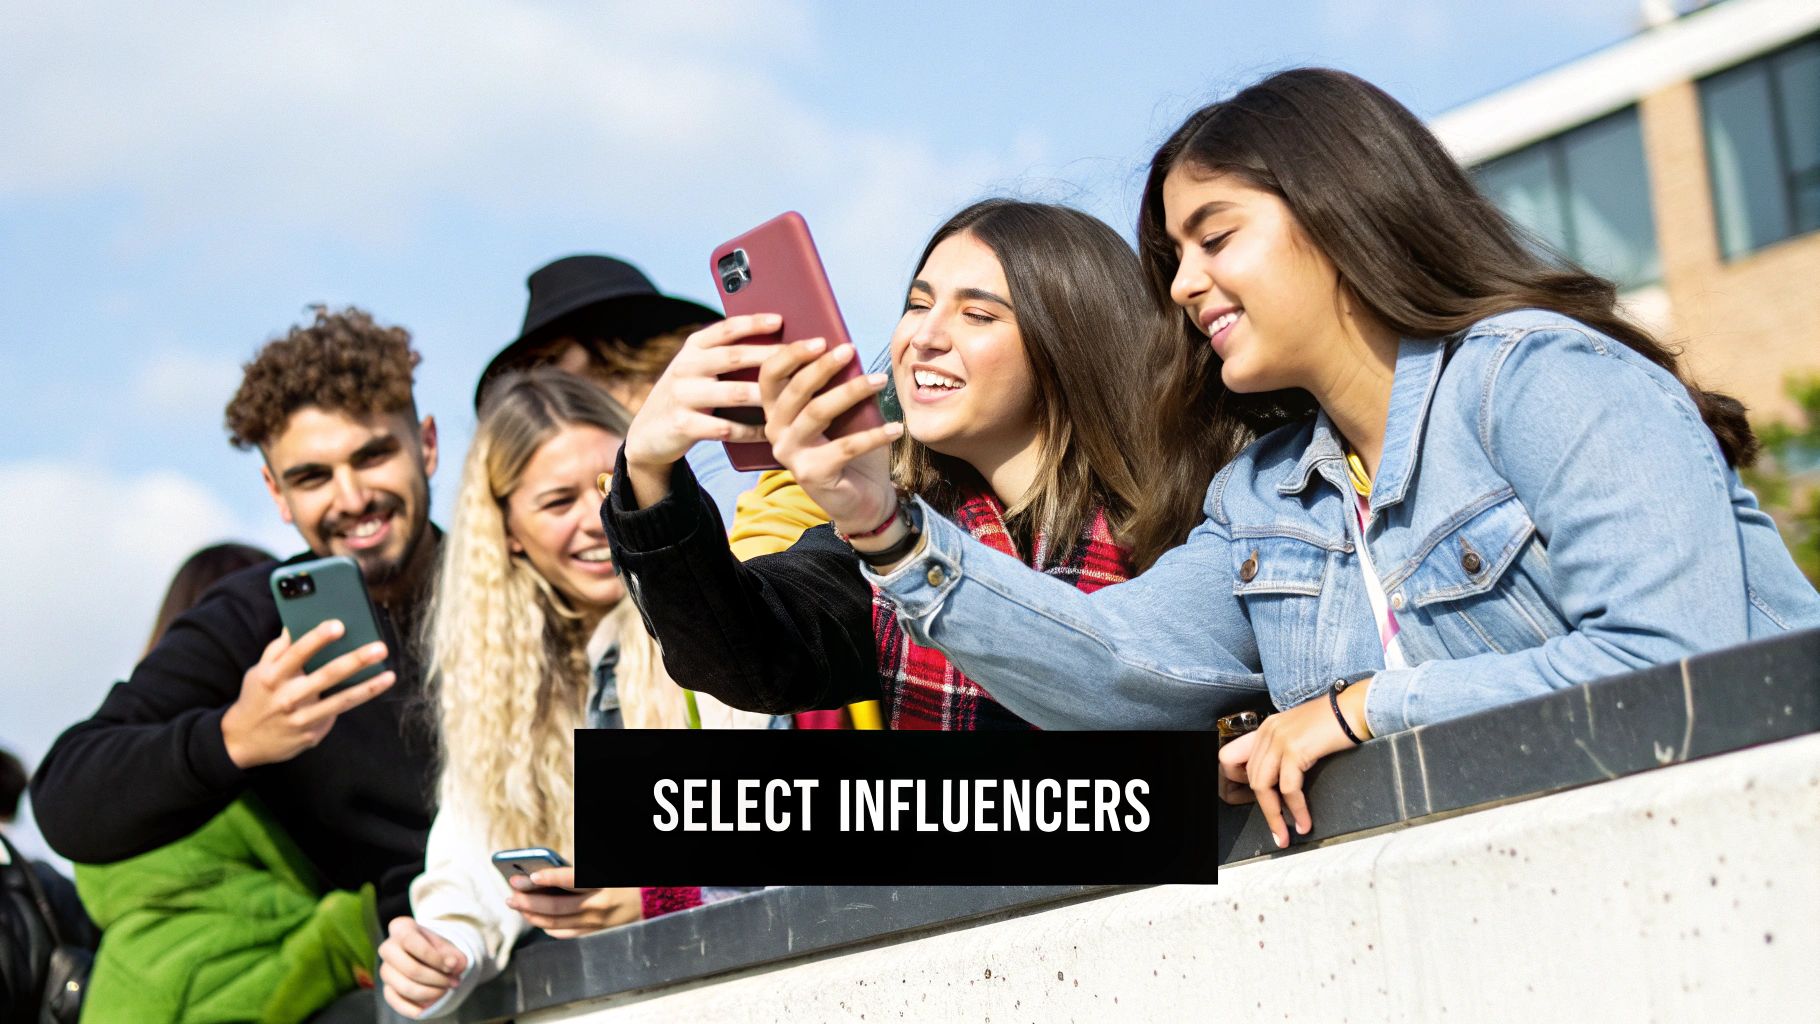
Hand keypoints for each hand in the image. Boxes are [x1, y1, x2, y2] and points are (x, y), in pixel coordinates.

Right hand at [221, 622, 394, 768]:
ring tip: (390, 675)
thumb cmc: (257, 697)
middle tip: (380, 648)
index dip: (317, 638)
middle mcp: (288, 697)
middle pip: (326, 676)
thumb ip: (278, 649)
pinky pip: (335, 715)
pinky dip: (353, 702)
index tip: (338, 625)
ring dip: (368, 688)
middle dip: (355, 660)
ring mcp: (301, 719)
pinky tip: (371, 689)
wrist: (242, 741)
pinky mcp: (311, 735)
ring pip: (340, 701)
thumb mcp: (259, 671)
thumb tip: (294, 623)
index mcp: (273, 676)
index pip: (297, 653)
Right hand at [378, 917, 466, 1017]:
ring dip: (430, 993)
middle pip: (410, 969)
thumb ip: (453, 954)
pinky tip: (428, 1007)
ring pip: (404, 987)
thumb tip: (455, 966)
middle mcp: (387, 947)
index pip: (413, 943)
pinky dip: (412, 1008)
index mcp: (401, 928)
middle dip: (436, 979)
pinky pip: (395, 1001)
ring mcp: (385, 969)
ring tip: (445, 990)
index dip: (435, 958)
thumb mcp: (447, 945)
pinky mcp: (385, 988)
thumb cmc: (436, 947)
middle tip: (453, 982)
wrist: (427, 955)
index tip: (452, 967)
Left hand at [506, 867, 640, 938]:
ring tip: (517, 905)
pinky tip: (536, 919)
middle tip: (511, 892)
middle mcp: (599, 906)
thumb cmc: (627, 879)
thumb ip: (582, 871)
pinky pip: (566, 933)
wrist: (655, 900)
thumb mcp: (608, 869)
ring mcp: (596, 923)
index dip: (550, 879)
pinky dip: (548, 927)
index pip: (572, 881)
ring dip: (532, 914)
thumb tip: (548, 872)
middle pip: (557, 907)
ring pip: (556, 923)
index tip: (530, 876)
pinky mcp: (595, 933)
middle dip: (530, 900)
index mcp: (604, 884)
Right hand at [622, 314, 779, 506]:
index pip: (726, 329)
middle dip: (774, 355)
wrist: (648, 434)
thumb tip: (782, 344)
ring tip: (797, 396)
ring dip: (768, 395)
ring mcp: (682, 396)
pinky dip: (751, 431)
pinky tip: (772, 431)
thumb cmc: (689, 395)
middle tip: (810, 353)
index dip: (753, 322)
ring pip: (732, 393)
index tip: (782, 320)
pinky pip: (725, 428)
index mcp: (694, 347)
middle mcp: (685, 366)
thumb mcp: (700, 370)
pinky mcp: (682, 425)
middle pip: (735, 357)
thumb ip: (728, 357)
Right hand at [757, 338, 899, 535]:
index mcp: (777, 412)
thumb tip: (847, 350)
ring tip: (880, 379)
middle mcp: (776, 432)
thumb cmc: (851, 450)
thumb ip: (834, 387)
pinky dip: (874, 435)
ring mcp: (791, 454)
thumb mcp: (841, 413)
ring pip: (818, 413)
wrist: (864, 500)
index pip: (770, 376)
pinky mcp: (812, 474)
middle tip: (850, 349)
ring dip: (852, 391)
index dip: (791, 354)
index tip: (821, 338)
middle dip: (823, 366)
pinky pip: (845, 447)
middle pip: (794, 391)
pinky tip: (896, 427)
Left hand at [1218, 680, 1370, 848]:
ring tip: (1286, 833)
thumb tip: (1279, 785)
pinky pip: (1289, 788)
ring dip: (1275, 816)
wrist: (1355, 709)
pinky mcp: (1295, 749)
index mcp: (1265, 730)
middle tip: (1277, 831)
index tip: (1258, 801)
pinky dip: (1296, 809)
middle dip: (1265, 809)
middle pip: (1251, 779)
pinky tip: (1304, 821)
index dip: (1237, 783)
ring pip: (1263, 787)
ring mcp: (1279, 740)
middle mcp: (1267, 733)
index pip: (1230, 759)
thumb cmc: (1334, 724)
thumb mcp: (1299, 734)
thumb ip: (1284, 752)